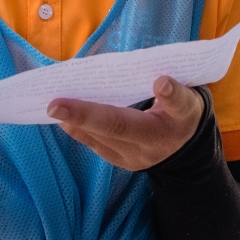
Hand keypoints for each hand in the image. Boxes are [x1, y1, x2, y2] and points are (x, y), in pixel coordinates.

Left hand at [48, 76, 203, 170]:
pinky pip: (97, 145)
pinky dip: (78, 130)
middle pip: (123, 127)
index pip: (179, 105)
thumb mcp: (186, 95)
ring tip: (53, 107)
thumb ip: (170, 87)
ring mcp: (139, 157)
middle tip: (56, 105)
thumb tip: (151, 76)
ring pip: (104, 139)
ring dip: (76, 122)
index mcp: (182, 117)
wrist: (183, 148)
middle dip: (87, 115)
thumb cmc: (180, 110)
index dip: (170, 94)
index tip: (161, 82)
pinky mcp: (124, 162)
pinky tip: (62, 118)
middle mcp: (159, 141)